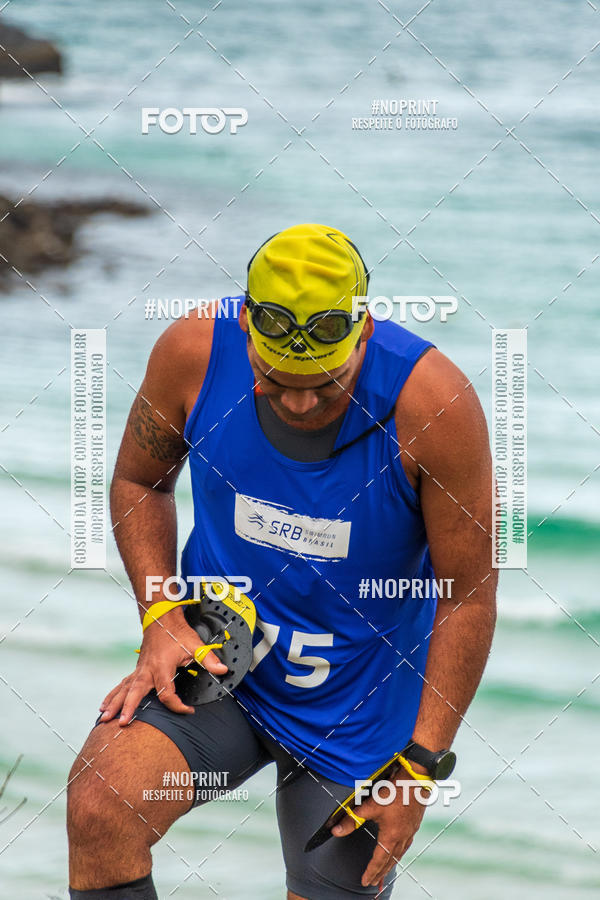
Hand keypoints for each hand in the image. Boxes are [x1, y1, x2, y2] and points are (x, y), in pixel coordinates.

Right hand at [98, 607, 227, 724]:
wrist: (161, 617)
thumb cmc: (177, 632)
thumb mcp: (195, 645)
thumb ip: (208, 659)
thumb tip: (223, 670)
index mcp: (161, 667)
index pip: (166, 693)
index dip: (177, 705)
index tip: (188, 710)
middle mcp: (147, 670)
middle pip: (135, 692)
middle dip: (128, 707)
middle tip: (122, 722)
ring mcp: (139, 670)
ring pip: (124, 689)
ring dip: (114, 703)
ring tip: (104, 719)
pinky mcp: (137, 669)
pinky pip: (122, 684)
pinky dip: (113, 695)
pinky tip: (104, 706)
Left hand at [331, 776, 426, 887]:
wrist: (415, 780)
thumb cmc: (394, 792)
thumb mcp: (370, 806)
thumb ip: (352, 819)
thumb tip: (335, 831)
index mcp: (391, 837)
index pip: (378, 860)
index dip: (371, 871)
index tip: (365, 881)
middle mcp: (402, 838)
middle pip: (390, 861)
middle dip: (380, 873)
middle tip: (374, 883)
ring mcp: (410, 832)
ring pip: (399, 854)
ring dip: (390, 865)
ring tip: (384, 873)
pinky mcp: (414, 825)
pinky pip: (406, 846)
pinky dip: (399, 853)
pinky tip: (397, 852)